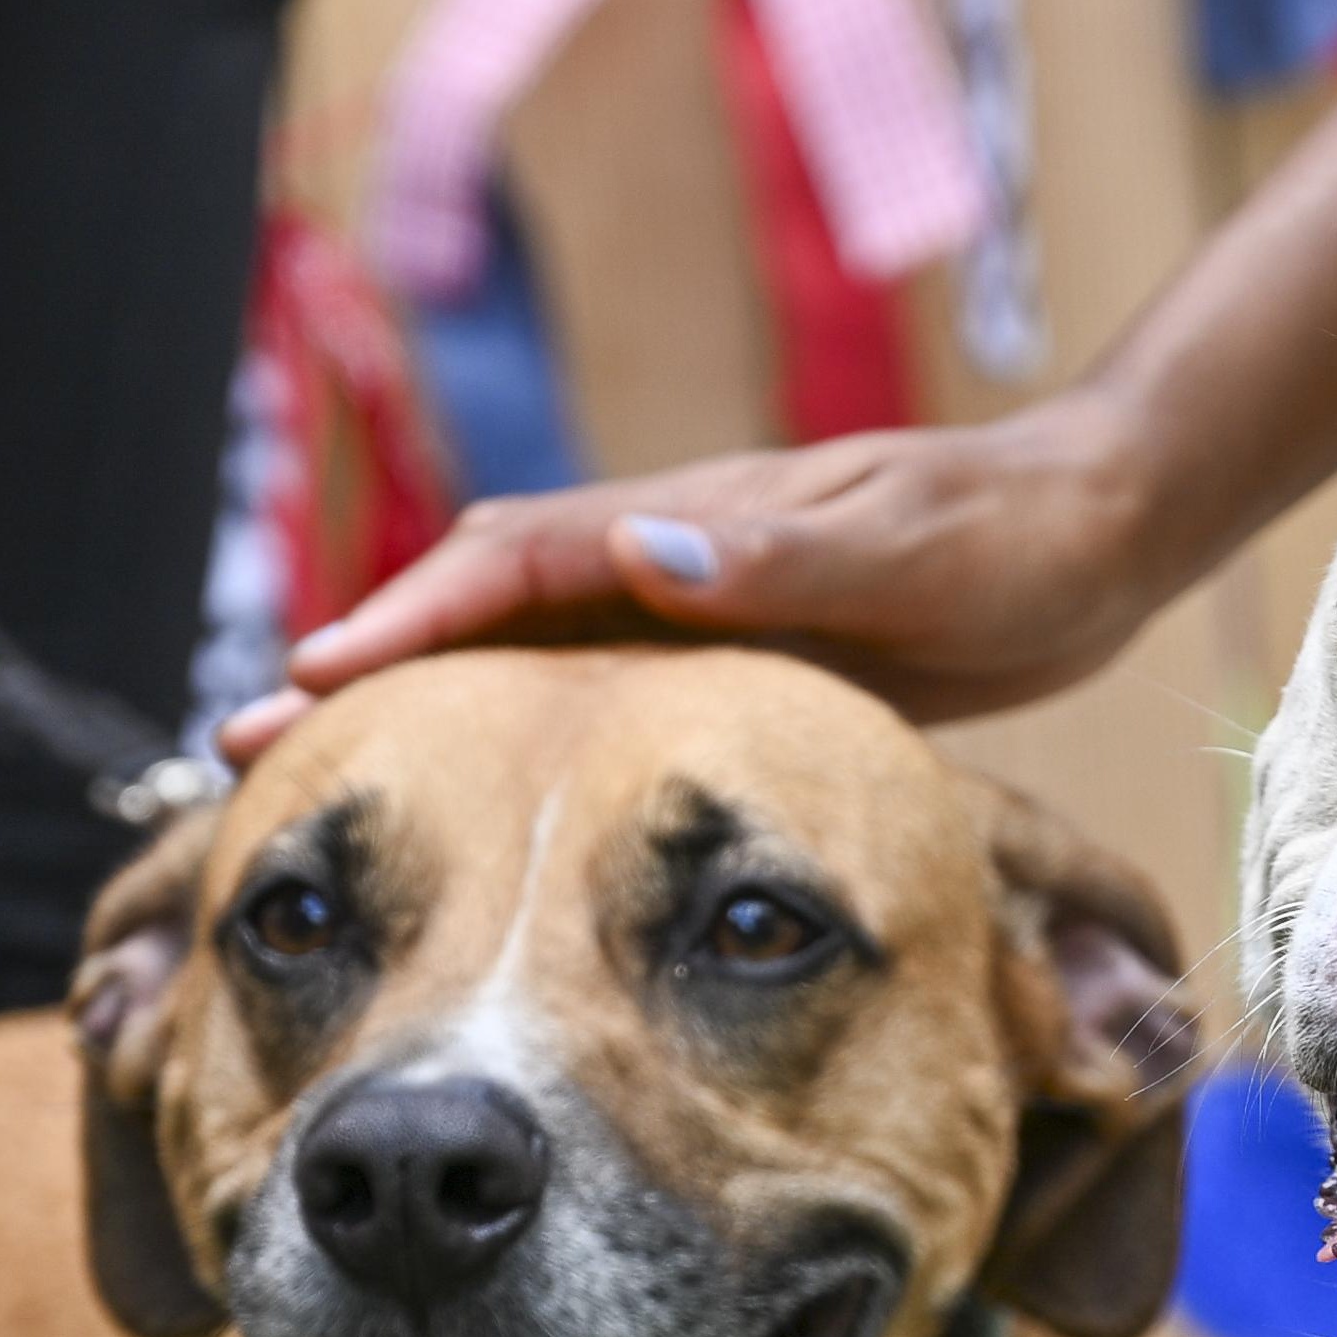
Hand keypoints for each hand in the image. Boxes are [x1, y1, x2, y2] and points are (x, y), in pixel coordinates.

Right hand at [233, 394, 1173, 758]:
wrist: (1092, 533)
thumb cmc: (1009, 539)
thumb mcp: (908, 549)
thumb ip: (784, 553)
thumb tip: (645, 547)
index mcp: (691, 523)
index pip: (511, 564)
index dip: (404, 620)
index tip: (309, 679)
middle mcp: (666, 559)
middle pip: (478, 611)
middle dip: (362, 672)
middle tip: (244, 755)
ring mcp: (689, 610)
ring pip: (519, 663)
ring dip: (419, 715)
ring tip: (318, 795)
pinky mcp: (725, 664)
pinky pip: (587, 705)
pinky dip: (511, 743)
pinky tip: (477, 813)